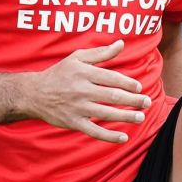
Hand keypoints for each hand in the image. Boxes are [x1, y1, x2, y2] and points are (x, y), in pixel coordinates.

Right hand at [25, 40, 150, 142]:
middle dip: (132, 100)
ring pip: (106, 114)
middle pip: (112, 96)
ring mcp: (77, 108)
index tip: (139, 87)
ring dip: (126, 116)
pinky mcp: (73, 122)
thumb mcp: (77, 58)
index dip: (128, 83)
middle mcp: (81, 90)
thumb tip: (121, 44)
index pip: (111, 78)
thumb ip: (101, 52)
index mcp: (84, 73)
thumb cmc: (59, 73)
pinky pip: (94, 131)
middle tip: (147, 102)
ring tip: (141, 117)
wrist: (34, 93)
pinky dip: (109, 136)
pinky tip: (124, 137)